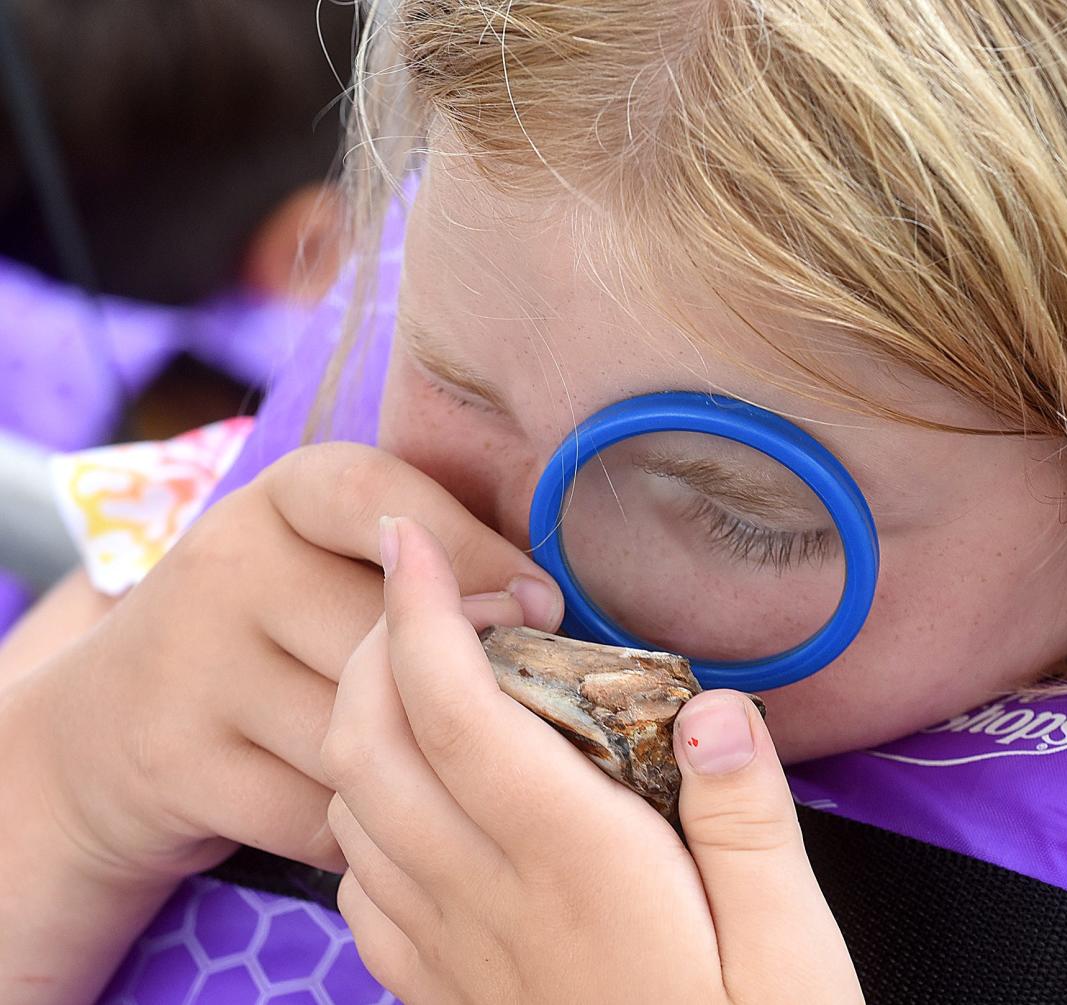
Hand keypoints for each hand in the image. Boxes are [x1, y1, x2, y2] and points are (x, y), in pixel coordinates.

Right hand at [16, 444, 562, 887]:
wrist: (113, 726)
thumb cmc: (281, 635)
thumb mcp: (334, 565)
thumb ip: (430, 565)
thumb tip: (544, 609)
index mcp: (281, 496)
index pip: (375, 494)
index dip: (472, 547)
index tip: (539, 606)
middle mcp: (226, 562)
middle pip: (383, 632)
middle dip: (454, 683)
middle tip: (498, 715)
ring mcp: (190, 661)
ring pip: (359, 729)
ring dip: (412, 765)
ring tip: (432, 766)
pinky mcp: (174, 759)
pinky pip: (319, 809)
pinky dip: (362, 826)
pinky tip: (370, 812)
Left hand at [323, 517, 862, 1003]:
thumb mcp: (796, 956)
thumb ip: (750, 822)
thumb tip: (716, 707)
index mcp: (577, 866)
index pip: (458, 709)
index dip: (420, 608)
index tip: (409, 532)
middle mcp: (487, 899)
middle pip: (369, 740)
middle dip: (372, 640)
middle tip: (434, 590)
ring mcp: (448, 953)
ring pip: (347, 802)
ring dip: (363, 714)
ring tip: (431, 672)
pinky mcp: (439, 994)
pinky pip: (356, 880)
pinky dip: (362, 805)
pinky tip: (422, 791)